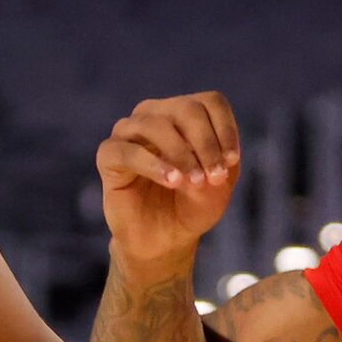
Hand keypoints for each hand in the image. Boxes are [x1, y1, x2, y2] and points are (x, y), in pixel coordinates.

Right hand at [97, 93, 241, 268]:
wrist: (164, 239)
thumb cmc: (192, 205)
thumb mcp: (218, 184)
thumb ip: (221, 161)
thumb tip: (211, 151)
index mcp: (183, 115)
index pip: (209, 102)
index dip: (225, 129)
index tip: (232, 161)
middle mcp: (155, 115)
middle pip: (186, 109)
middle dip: (206, 143)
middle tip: (216, 176)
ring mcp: (128, 132)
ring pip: (155, 125)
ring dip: (181, 153)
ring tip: (196, 181)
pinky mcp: (108, 156)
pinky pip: (128, 151)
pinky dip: (154, 165)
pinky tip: (172, 181)